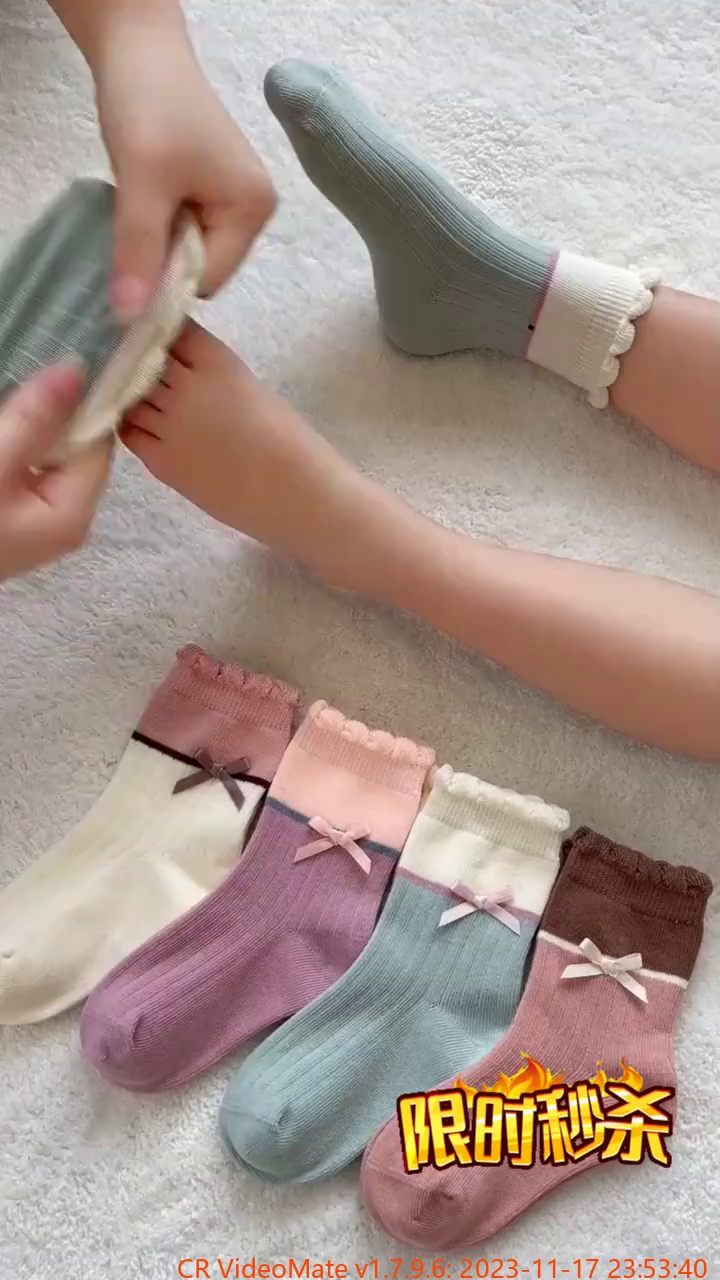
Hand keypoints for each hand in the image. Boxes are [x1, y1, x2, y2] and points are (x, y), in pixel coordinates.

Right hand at [0, 366, 112, 579]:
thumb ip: (33, 420)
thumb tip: (78, 369)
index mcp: (73, 513)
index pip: (99, 441)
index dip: (86, 398)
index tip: (70, 354)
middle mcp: (64, 521)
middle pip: (75, 449)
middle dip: (55, 408)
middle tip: (38, 363)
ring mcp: (36, 522)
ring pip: (48, 456)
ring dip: (32, 422)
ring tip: (21, 383)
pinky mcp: (12, 517)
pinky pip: (26, 470)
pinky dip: (17, 443)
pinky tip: (7, 420)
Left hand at [94, 23, 274, 316]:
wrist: (137, 47)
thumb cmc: (150, 105)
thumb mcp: (142, 183)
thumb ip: (140, 250)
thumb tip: (130, 317)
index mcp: (254, 210)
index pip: (210, 280)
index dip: (169, 283)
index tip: (132, 265)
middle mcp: (254, 211)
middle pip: (202, 271)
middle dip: (164, 260)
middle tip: (135, 220)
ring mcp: (234, 200)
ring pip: (189, 253)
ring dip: (157, 242)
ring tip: (140, 201)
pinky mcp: (211, 191)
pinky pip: (182, 231)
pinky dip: (158, 225)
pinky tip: (144, 197)